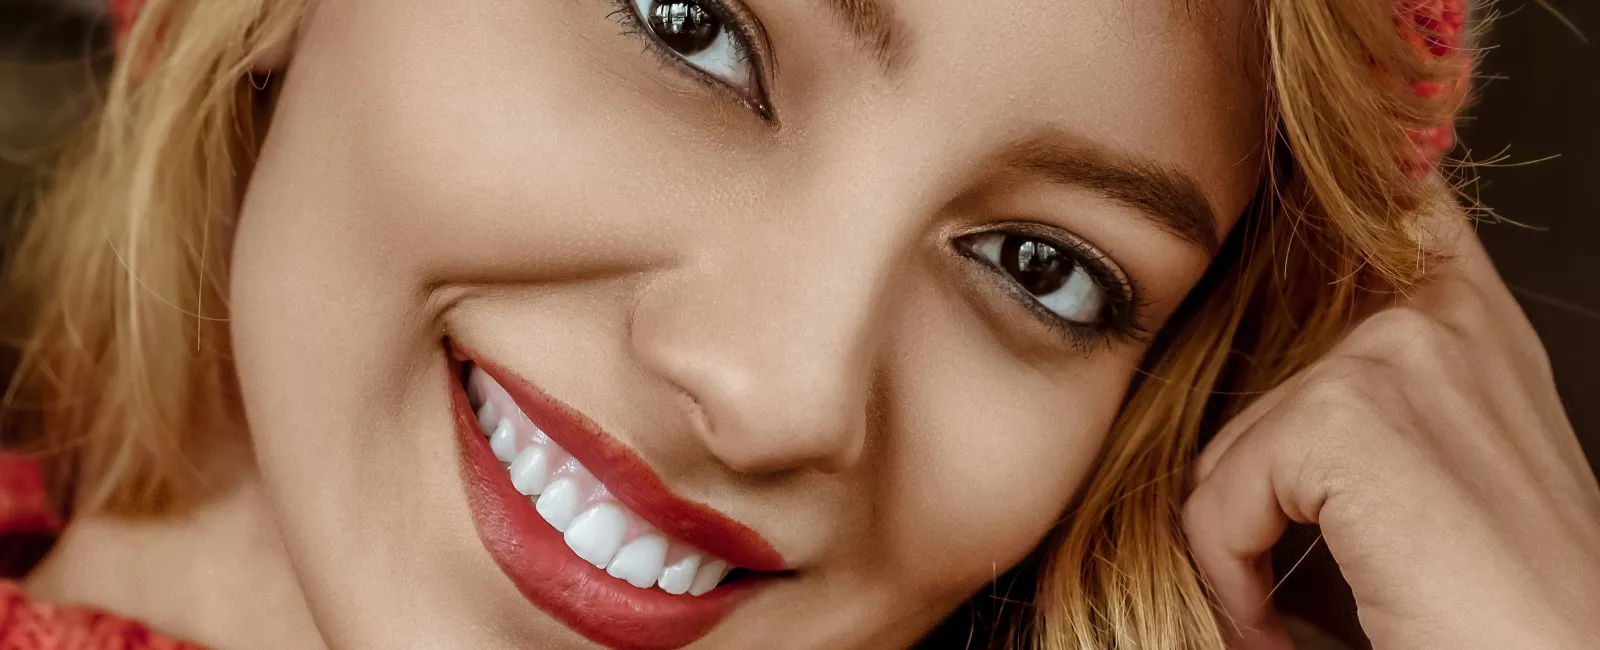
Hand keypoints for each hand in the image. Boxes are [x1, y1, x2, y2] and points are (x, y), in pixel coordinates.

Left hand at [1182, 213, 1599, 648]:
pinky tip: (1286, 623)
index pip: (1366, 198)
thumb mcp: (1426, 478)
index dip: (1302, 198)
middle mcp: (1437, 315)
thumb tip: (1231, 394)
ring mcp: (1397, 356)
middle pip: (1246, 357)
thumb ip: (1351, 402)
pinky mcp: (1351, 418)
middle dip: (1245, 474)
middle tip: (1281, 563)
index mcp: (1464, 319)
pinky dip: (1232, 578)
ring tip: (1297, 608)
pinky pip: (1216, 496)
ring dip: (1240, 542)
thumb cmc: (1496, 606)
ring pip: (1229, 444)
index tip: (1265, 170)